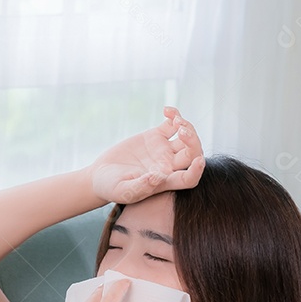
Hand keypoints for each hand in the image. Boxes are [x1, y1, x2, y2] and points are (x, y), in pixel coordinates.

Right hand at [87, 106, 204, 204]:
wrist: (101, 176)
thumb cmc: (111, 189)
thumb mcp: (123, 191)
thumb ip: (141, 187)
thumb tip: (159, 177)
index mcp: (165, 181)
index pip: (189, 178)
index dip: (197, 170)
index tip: (199, 160)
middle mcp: (169, 165)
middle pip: (192, 154)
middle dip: (193, 142)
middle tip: (182, 131)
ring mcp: (164, 150)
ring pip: (186, 138)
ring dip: (187, 127)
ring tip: (176, 120)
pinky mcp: (155, 137)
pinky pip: (172, 124)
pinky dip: (174, 115)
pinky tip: (166, 110)